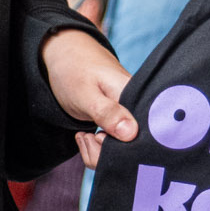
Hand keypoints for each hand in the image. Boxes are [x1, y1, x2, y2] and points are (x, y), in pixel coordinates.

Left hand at [43, 27, 135, 167]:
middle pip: (133, 150)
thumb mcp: (86, 93)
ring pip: (122, 153)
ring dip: (99, 152)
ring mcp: (132, 119)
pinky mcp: (123, 125)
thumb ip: (107, 112)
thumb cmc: (75, 70)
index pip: (142, 137)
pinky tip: (87, 136)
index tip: (97, 137)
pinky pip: (115, 148)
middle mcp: (141, 111)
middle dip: (105, 154)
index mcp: (139, 99)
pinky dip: (99, 149)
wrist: (66, 57)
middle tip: (87, 137)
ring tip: (85, 136)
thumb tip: (131, 133)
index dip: (120, 149)